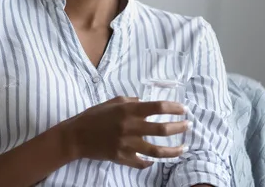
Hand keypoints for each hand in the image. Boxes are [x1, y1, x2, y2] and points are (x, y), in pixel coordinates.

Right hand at [65, 96, 188, 168]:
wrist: (76, 136)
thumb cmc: (94, 116)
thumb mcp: (112, 102)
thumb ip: (130, 102)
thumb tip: (144, 102)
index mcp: (128, 111)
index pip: (157, 107)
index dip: (174, 107)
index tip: (183, 109)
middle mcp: (130, 127)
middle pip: (162, 129)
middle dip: (179, 127)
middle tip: (188, 125)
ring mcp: (127, 145)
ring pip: (157, 150)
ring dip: (174, 150)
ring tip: (184, 148)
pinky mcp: (122, 158)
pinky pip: (141, 163)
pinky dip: (151, 162)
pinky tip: (157, 160)